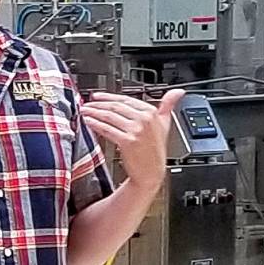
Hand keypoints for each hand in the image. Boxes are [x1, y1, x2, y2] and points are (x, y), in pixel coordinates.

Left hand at [84, 87, 183, 208]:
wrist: (151, 173)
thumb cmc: (155, 150)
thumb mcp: (165, 124)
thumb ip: (168, 105)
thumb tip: (178, 92)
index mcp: (152, 112)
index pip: (126, 100)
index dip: (109, 97)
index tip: (98, 96)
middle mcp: (144, 119)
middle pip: (115, 107)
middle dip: (98, 104)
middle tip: (87, 103)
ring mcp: (136, 130)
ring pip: (109, 116)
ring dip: (94, 112)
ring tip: (85, 111)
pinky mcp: (127, 141)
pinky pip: (107, 129)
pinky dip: (95, 124)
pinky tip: (88, 122)